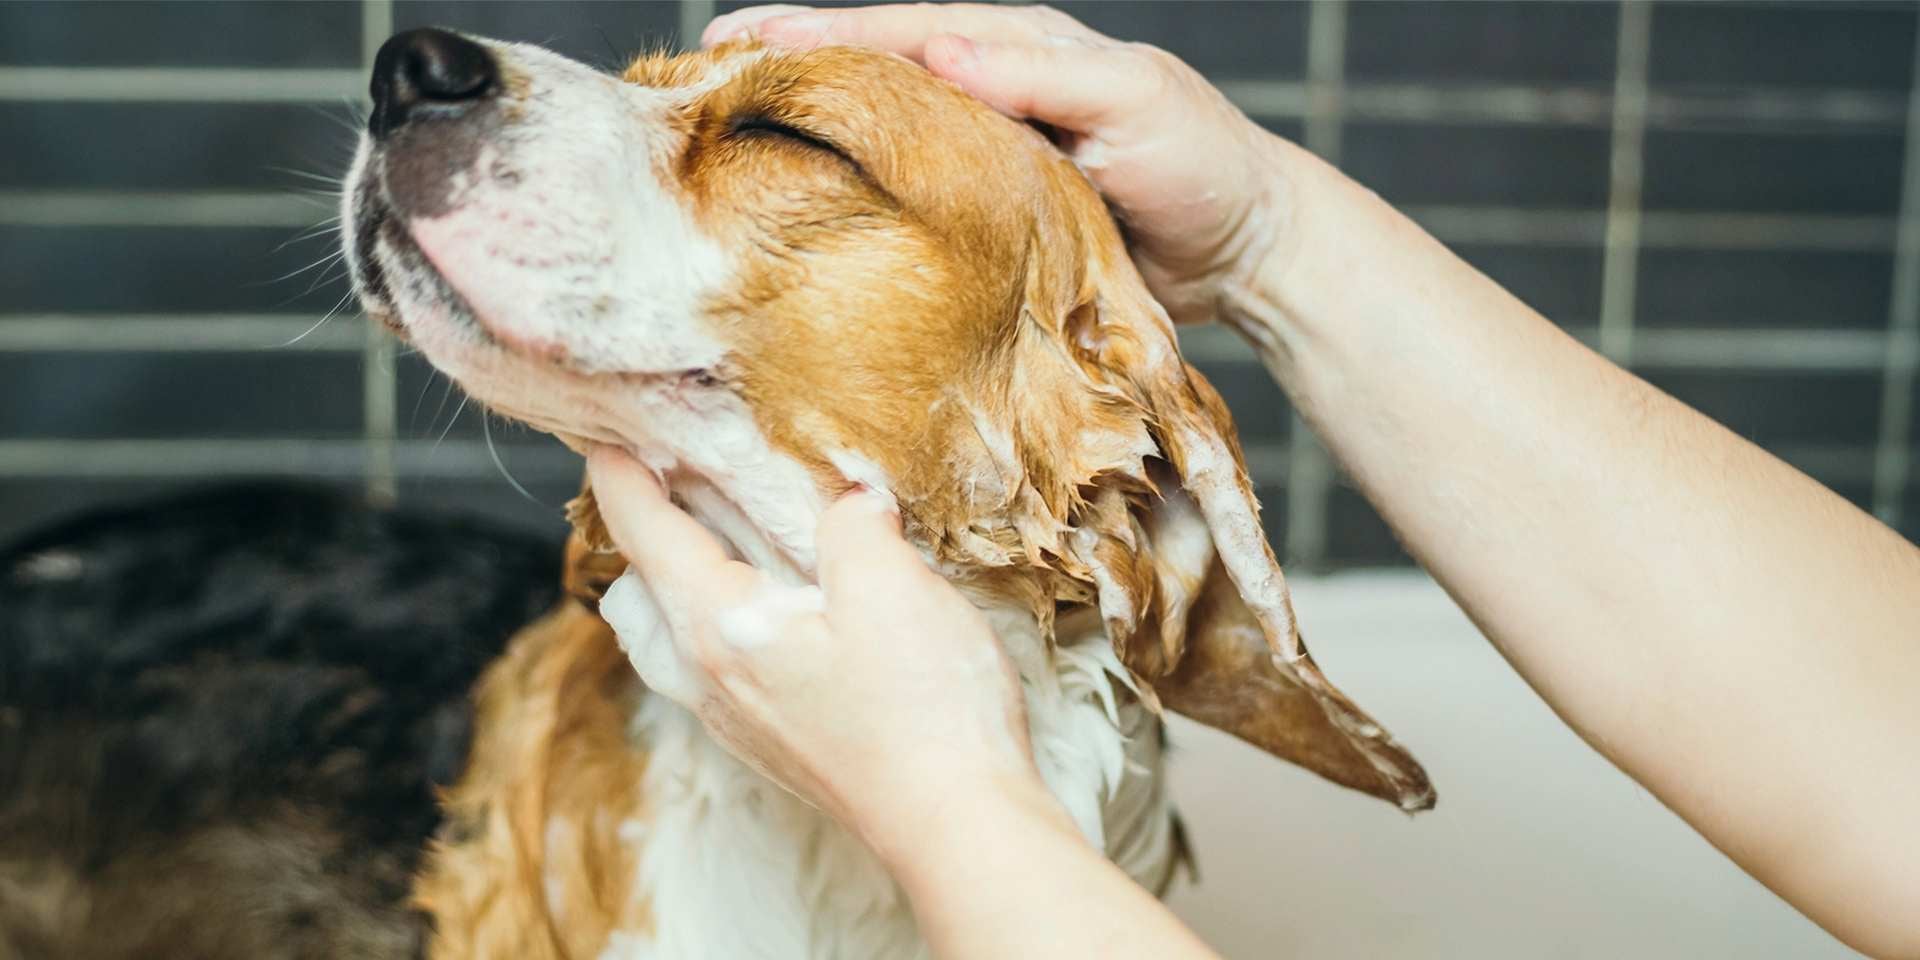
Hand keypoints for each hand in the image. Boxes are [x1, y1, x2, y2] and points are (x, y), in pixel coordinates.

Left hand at [585, 447, 1050, 857]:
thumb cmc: (920, 711)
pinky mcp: (777, 744)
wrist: (958, 826)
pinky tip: (783, 607)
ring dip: (679, 582)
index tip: (605, 430)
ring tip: (725, 539)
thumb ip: (852, 524)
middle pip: (638, 592)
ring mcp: (740, 720)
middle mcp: (709, 679)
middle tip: (676, 475)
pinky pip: (715, 670)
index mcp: (716, 627)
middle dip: (644, 528)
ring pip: (670, 638)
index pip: (643, 533)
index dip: (619, 473)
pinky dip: (722, 621)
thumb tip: (846, 502)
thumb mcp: (890, 584)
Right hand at [704, 3, 1293, 324]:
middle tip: (704, 66)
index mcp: (1019, 50)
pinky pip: (915, 198)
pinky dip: (861, 192)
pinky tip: (811, 204)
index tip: (743, 37)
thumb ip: (1042, 76)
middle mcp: (993, 94)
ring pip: (886, 131)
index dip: (822, 32)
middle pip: (877, 69)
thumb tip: (939, 49)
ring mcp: (989, 157)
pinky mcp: (995, 221)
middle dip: (794, 64)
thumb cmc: (1203, 163)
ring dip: (814, 125)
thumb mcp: (1134, 102)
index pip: (903, 29)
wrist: (1249, 253)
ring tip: (732, 124)